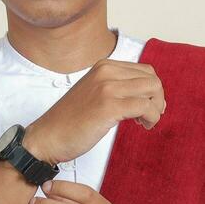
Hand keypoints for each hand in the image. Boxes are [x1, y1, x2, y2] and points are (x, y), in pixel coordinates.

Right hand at [23, 59, 164, 164]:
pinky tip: (142, 126)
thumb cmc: (70, 121)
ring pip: (152, 89)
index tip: (146, 107)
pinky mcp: (109, 106)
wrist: (47, 137)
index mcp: (103, 66)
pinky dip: (151, 118)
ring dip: (156, 109)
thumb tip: (147, 94)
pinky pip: (146, 107)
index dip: (152, 90)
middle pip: (152, 78)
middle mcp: (106, 71)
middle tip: (149, 117)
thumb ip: (116, 87)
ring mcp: (107, 87)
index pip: (145, 70)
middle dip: (157, 99)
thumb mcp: (94, 93)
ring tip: (144, 122)